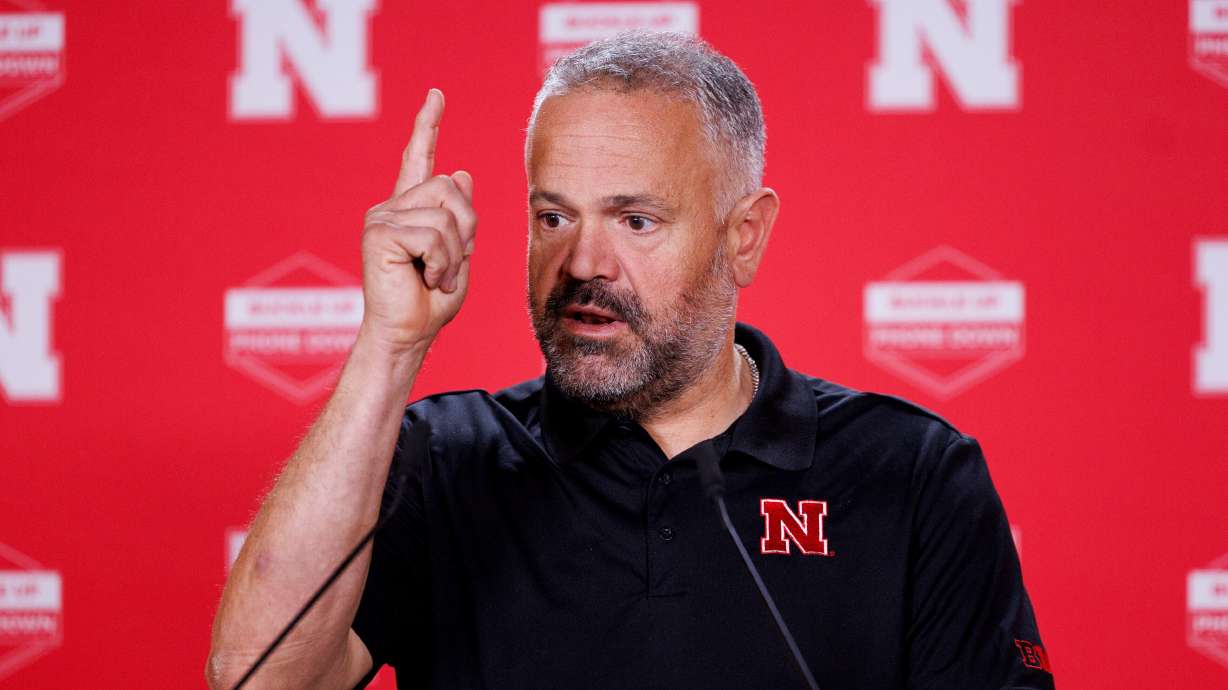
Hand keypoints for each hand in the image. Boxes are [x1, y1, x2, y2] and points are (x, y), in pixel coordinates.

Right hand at [358, 89, 476, 353]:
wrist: (408, 334)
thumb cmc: (430, 302)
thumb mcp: (458, 255)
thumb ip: (460, 218)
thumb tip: (459, 172)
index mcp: (410, 210)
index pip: (418, 159)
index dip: (428, 127)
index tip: (436, 96)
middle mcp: (391, 207)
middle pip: (449, 189)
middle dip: (465, 229)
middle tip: (449, 265)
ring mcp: (381, 217)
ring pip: (445, 214)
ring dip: (454, 254)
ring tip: (435, 276)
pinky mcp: (379, 232)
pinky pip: (432, 234)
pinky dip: (441, 262)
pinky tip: (425, 278)